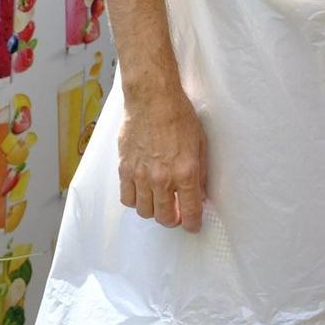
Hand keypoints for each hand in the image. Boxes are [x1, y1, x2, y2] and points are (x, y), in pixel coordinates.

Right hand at [118, 84, 207, 232]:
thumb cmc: (178, 116)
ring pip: (145, 211)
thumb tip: (199, 193)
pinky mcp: (124, 169)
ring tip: (158, 201)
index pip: (190, 212)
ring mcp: (141, 175)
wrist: (152, 99)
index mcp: (185, 172)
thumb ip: (200, 173)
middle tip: (176, 213)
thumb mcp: (200, 144)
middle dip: (173, 220)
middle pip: (165, 217)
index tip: (193, 225)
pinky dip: (135, 200)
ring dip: (153, 211)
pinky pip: (127, 198)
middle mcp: (162, 178)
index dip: (193, 223)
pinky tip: (142, 191)